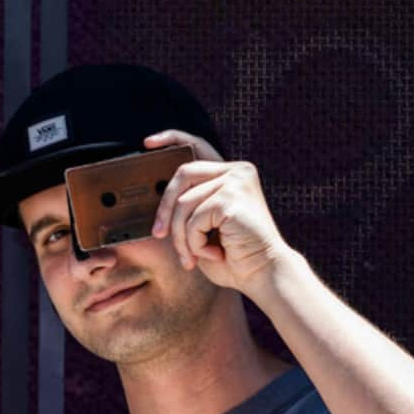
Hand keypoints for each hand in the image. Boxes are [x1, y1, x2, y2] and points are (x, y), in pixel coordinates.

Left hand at [145, 129, 292, 294]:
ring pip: (184, 203)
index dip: (171, 139)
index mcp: (232, 174)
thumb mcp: (206, 226)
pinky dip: (195, 243)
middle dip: (165, 208)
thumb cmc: (236, 256)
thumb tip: (158, 203)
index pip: (198, 145)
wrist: (264, 274)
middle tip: (159, 233)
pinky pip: (194, 219)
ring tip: (191, 257)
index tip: (148, 143)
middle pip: (182, 174)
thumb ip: (189, 207)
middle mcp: (237, 171)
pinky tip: (214, 253)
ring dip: (181, 237)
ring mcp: (236, 182)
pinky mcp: (231, 198)